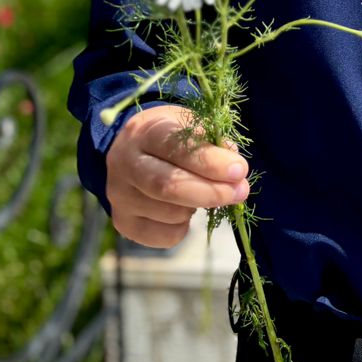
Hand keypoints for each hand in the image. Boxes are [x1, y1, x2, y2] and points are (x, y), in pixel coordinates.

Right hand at [105, 104, 250, 247]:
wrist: (130, 151)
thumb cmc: (169, 136)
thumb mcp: (189, 124)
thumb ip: (212, 141)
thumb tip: (234, 168)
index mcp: (144, 132)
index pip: (176, 147)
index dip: (210, 161)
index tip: (239, 169)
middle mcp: (125, 164)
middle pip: (168, 185)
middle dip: (211, 191)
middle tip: (240, 191)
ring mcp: (120, 196)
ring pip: (170, 213)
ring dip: (199, 206)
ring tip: (205, 192)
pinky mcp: (123, 223)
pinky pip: (165, 236)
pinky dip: (185, 227)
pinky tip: (185, 208)